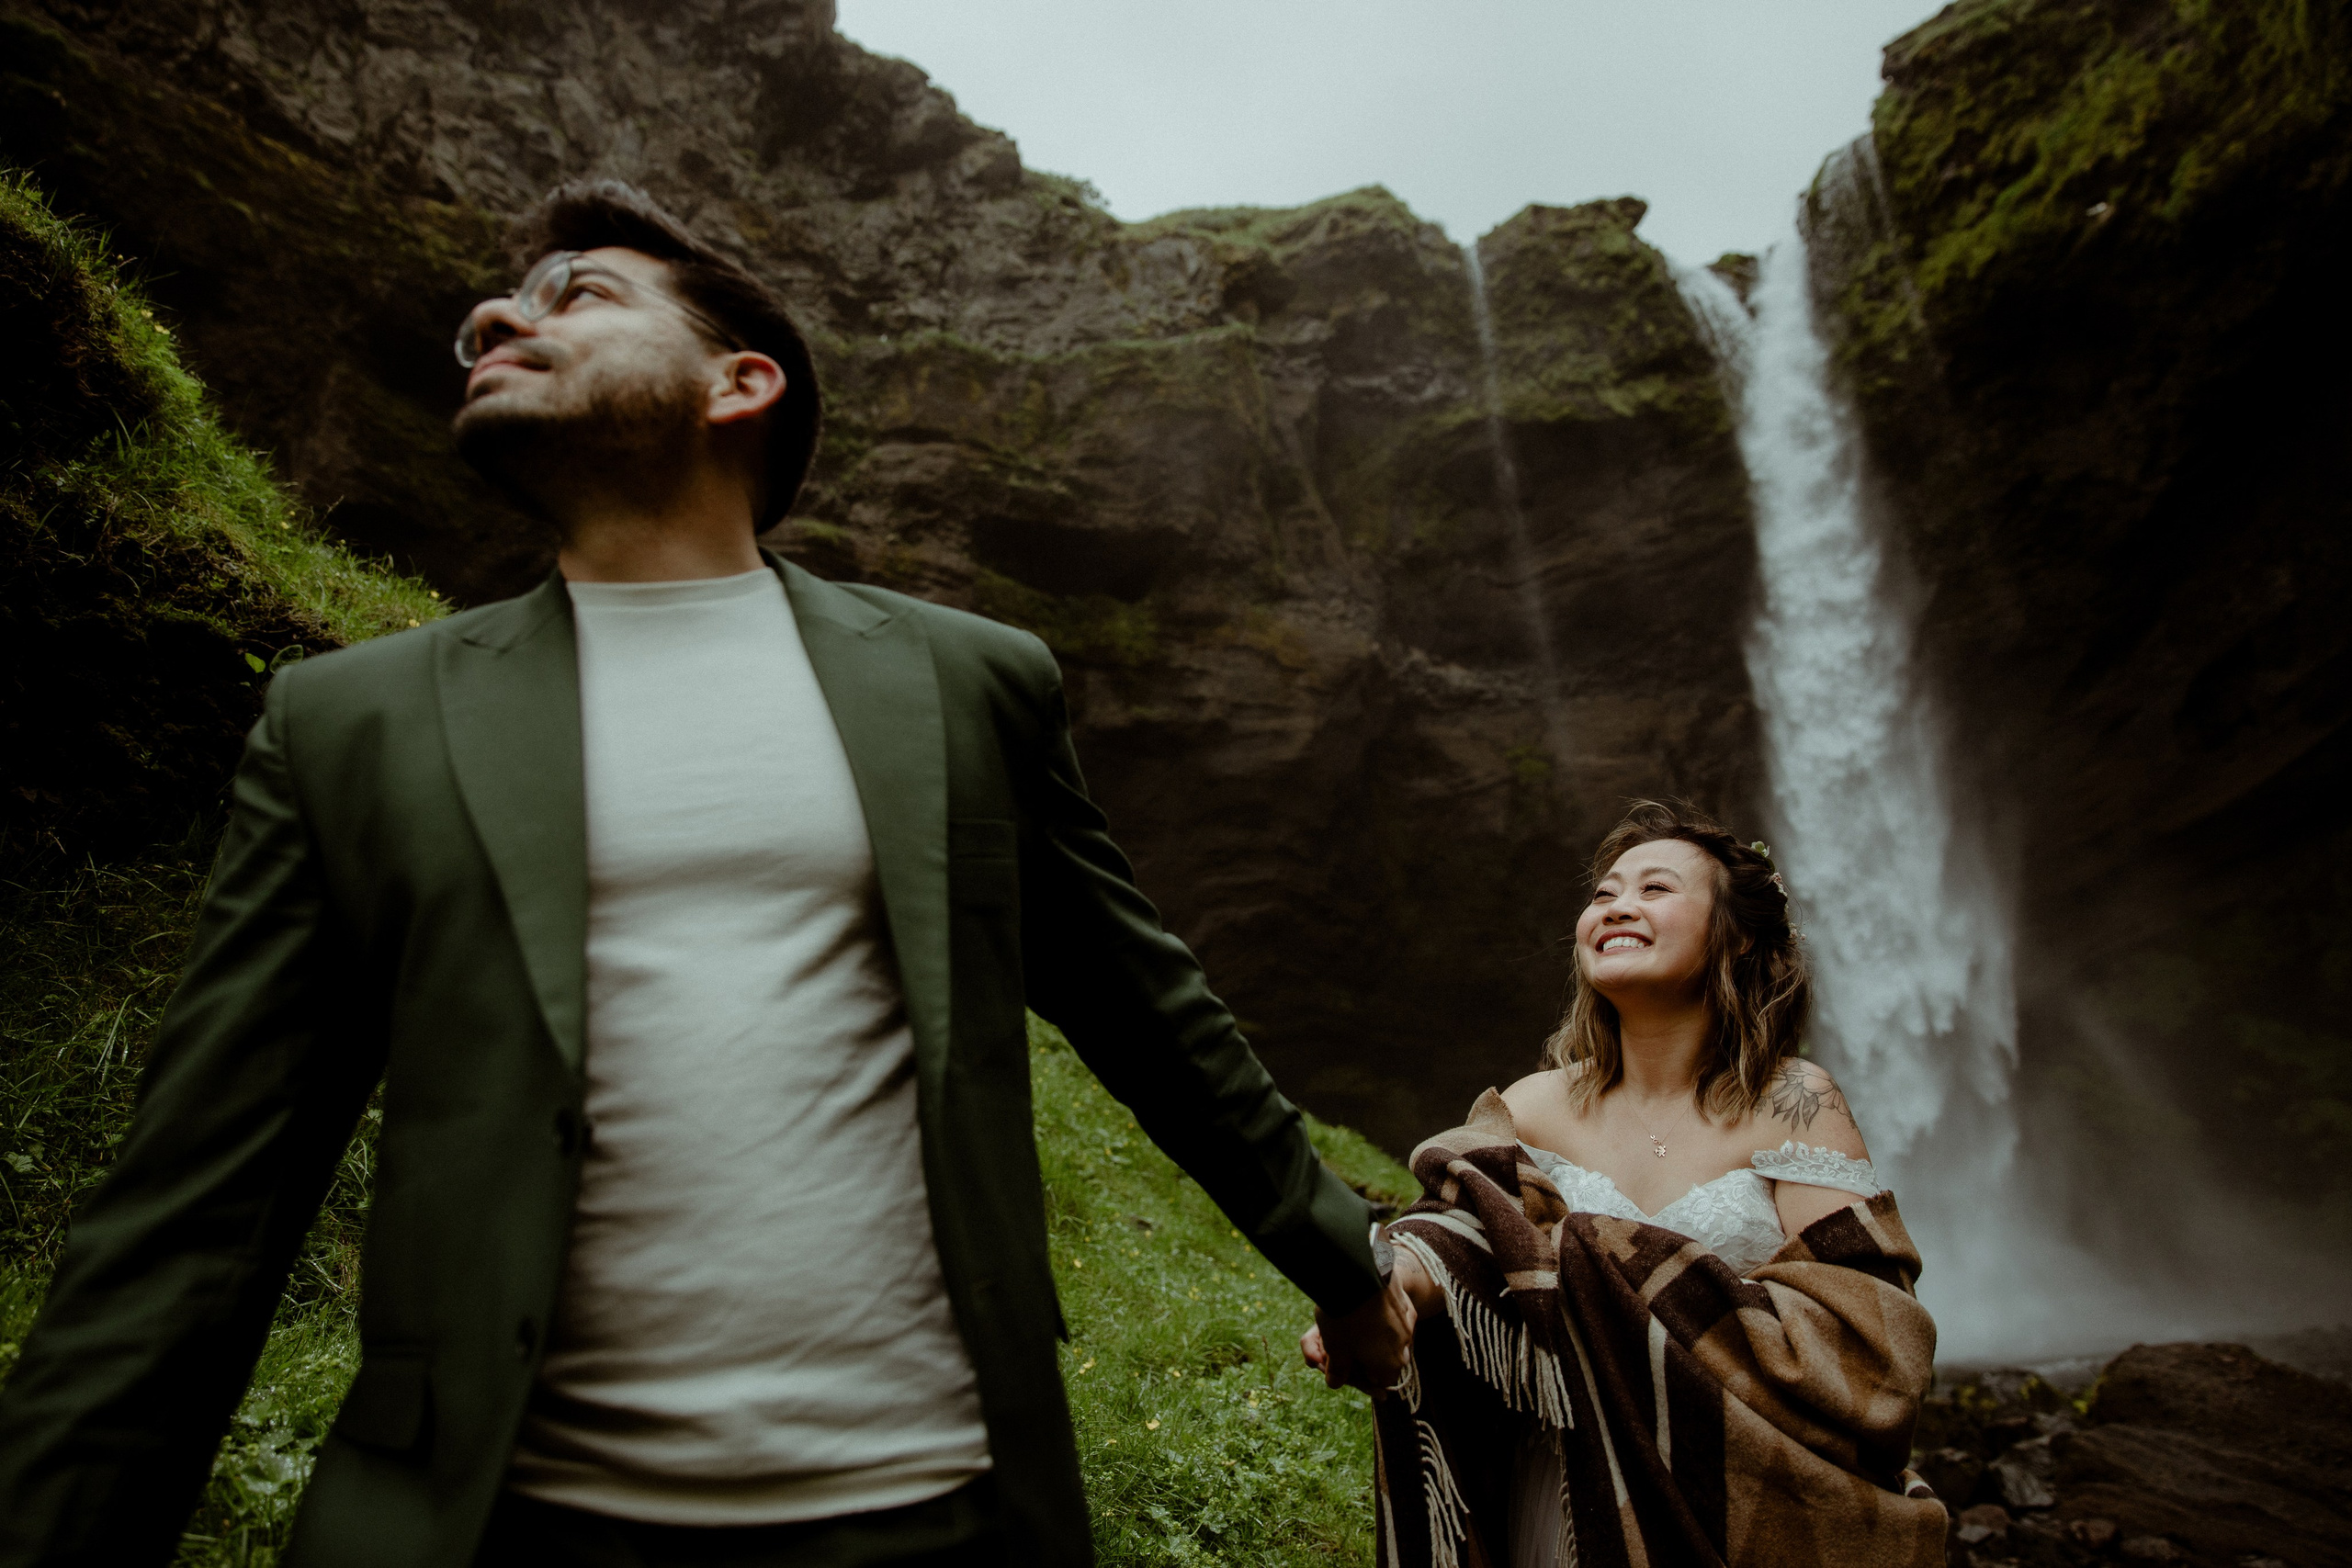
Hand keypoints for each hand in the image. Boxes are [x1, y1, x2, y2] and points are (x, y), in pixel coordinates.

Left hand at [1303, 1275, 1415, 1393]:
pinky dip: (1381, 1313)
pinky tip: (1364, 1303)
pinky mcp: (1405, 1300)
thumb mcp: (1335, 1350)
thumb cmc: (1344, 1318)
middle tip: (1346, 1341)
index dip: (1363, 1375)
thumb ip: (1337, 1371)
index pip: (1381, 1381)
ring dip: (1376, 1332)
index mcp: (1390, 1364)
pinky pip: (1394, 1314)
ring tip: (1352, 1320)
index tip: (1347, 1363)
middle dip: (1369, 1353)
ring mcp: (1408, 1321)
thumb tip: (1335, 1382)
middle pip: (1388, 1357)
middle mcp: (1405, 1345)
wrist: (1357, 1274)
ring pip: (1392, 1334)